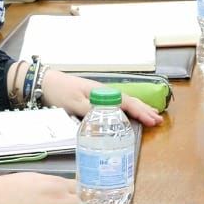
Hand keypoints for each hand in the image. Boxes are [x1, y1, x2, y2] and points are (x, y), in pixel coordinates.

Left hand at [41, 68, 163, 127]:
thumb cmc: (59, 92)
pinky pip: (117, 103)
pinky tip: (129, 111)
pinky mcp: (93, 97)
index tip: (153, 121)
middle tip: (158, 120)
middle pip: (129, 101)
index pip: (127, 103)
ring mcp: (99, 94)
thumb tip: (113, 116)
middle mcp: (104, 92)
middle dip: (144, 110)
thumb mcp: (74, 104)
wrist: (45, 82)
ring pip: (124, 101)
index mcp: (102, 93)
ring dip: (139, 108)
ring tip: (151, 115)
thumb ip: (93, 110)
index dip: (141, 112)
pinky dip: (128, 107)